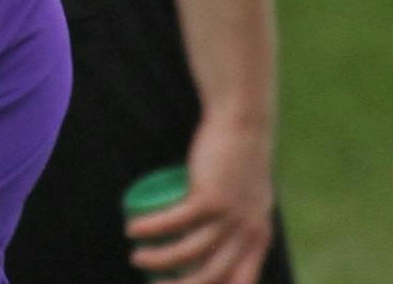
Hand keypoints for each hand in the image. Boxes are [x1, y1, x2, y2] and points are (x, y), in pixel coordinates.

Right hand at [126, 110, 276, 283]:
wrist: (243, 125)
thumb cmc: (239, 160)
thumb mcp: (250, 198)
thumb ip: (242, 218)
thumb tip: (214, 238)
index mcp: (259, 239)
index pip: (238, 283)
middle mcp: (248, 234)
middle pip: (210, 277)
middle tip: (153, 283)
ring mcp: (230, 218)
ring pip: (188, 253)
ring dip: (158, 259)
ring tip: (137, 255)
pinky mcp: (211, 199)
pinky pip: (174, 222)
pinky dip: (150, 228)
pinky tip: (133, 228)